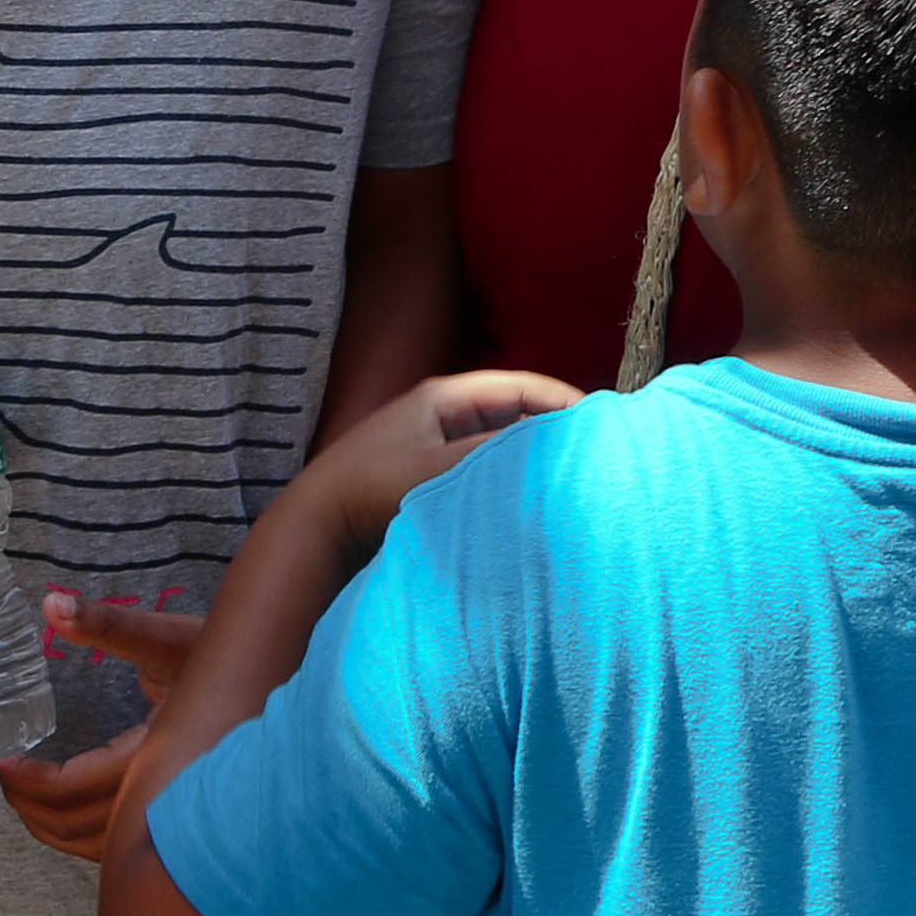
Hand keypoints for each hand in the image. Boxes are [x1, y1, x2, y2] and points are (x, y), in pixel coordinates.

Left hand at [0, 593, 208, 858]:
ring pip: (100, 847)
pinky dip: (84, 837)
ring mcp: (175, 813)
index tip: (2, 760)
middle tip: (2, 778)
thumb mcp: (166, 637)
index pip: (78, 786)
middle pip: (81, 827)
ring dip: (54, 828)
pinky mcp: (178, 817)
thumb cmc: (226, 657)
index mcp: (161, 752)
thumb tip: (51, 604)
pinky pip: (121, 846)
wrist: (280, 679)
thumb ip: (107, 624)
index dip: (32, 781)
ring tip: (24, 797)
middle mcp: (168, 793)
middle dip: (32, 808)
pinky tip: (67, 812)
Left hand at [310, 367, 580, 528]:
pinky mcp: (435, 475)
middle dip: (553, 433)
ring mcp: (440, 444)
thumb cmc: (369, 489)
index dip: (563, 404)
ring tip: (571, 479)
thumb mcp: (436, 470)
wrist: (316, 528)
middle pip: (517, 414)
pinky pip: (487, 470)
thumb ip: (493, 456)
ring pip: (503, 445)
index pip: (522, 388)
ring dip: (532, 460)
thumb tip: (551, 451)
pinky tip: (530, 501)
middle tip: (594, 455)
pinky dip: (510, 479)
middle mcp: (446, 413)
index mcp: (446, 396)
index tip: (599, 427)